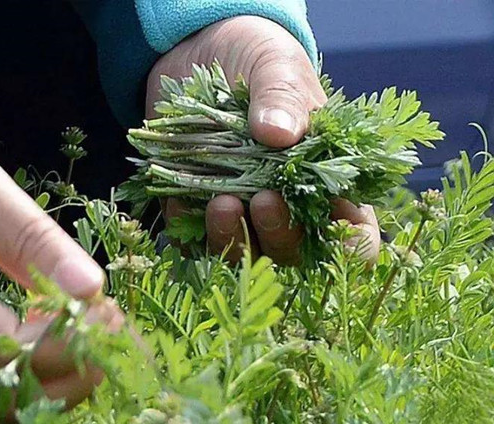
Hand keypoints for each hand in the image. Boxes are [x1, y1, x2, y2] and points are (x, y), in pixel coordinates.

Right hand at [0, 120, 122, 405]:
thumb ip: (33, 239)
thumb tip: (92, 290)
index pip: (11, 355)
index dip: (71, 343)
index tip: (110, 312)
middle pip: (10, 400)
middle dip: (75, 374)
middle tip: (111, 327)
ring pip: (3, 410)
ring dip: (58, 384)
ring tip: (89, 332)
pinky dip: (33, 381)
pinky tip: (55, 338)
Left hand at [147, 16, 380, 264]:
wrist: (196, 53)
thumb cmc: (255, 58)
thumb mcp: (276, 65)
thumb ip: (283, 96)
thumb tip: (280, 135)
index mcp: (330, 181)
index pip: (355, 238)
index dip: (349, 248)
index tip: (330, 230)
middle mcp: (288, 208)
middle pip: (291, 253)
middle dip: (279, 234)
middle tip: (263, 199)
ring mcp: (242, 215)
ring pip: (241, 255)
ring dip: (232, 238)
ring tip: (221, 203)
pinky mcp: (197, 213)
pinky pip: (192, 240)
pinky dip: (188, 225)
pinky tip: (183, 195)